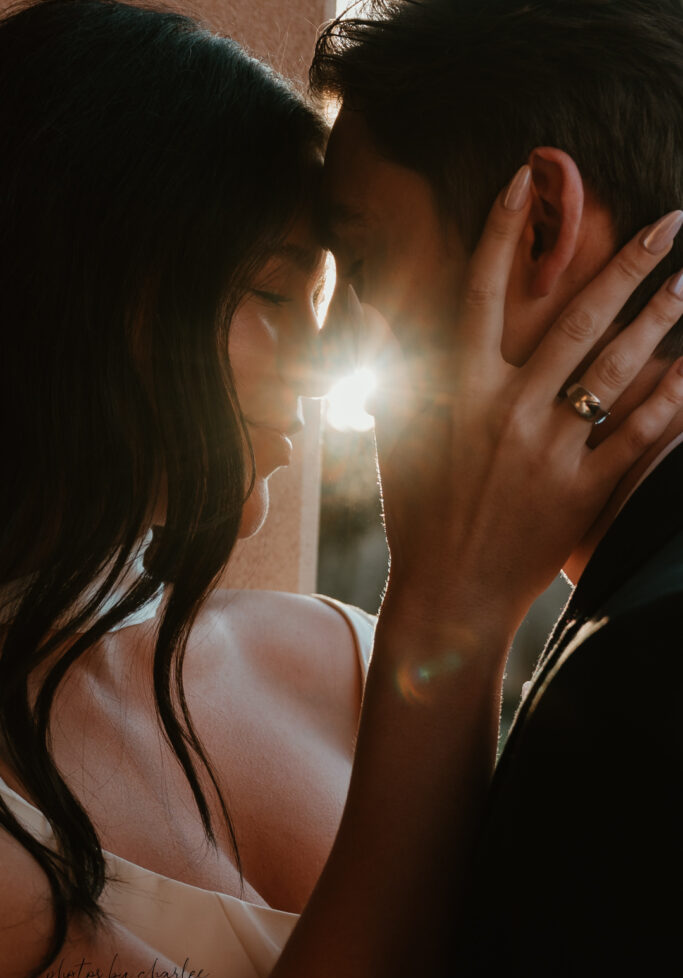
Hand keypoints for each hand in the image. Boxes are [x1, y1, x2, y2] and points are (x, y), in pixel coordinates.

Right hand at [360, 170, 682, 629]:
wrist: (450, 595)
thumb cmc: (417, 514)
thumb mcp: (392, 438)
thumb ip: (391, 367)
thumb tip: (372, 306)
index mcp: (457, 393)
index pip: (479, 293)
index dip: (499, 231)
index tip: (523, 176)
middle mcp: (507, 412)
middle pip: (577, 320)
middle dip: (629, 263)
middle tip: (672, 222)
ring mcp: (550, 452)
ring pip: (617, 370)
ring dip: (661, 317)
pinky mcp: (583, 491)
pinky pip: (639, 436)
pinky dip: (673, 399)